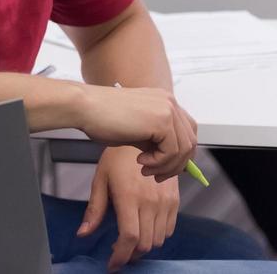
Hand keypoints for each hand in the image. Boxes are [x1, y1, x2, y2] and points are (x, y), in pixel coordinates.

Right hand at [77, 85, 197, 180]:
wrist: (86, 107)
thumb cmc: (103, 119)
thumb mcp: (137, 131)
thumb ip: (156, 140)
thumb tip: (172, 159)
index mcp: (164, 101)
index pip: (188, 131)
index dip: (181, 154)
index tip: (165, 169)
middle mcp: (169, 102)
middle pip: (190, 142)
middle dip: (176, 165)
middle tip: (156, 175)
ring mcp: (167, 109)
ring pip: (184, 149)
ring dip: (165, 166)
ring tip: (145, 169)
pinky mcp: (162, 119)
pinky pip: (172, 151)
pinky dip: (158, 162)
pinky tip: (140, 161)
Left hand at [79, 146, 179, 270]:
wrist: (143, 135)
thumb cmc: (118, 154)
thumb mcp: (101, 179)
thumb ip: (94, 209)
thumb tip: (83, 233)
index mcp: (130, 196)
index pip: (130, 238)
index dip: (121, 256)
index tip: (112, 264)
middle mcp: (150, 201)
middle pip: (145, 244)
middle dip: (130, 254)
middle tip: (119, 252)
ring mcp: (165, 200)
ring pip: (159, 239)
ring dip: (144, 245)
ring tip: (131, 239)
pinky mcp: (174, 198)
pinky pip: (170, 228)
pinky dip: (158, 234)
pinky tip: (145, 227)